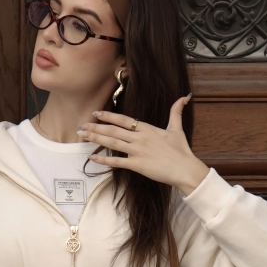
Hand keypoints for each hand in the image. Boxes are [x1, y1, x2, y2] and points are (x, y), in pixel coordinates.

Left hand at [77, 95, 209, 195]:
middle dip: (96, 128)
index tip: (96, 113)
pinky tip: (92, 158)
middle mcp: (140, 138)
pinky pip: (117, 162)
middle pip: (113, 131)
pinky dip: (104, 161)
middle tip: (81, 126)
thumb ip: (176, 111)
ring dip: (96, 139)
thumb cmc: (181, 151)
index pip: (124, 120)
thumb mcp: (177, 128)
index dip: (109, 116)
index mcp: (147, 129)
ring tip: (83, 136)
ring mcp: (137, 151)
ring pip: (112, 143)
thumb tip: (185, 96)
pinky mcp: (137, 165)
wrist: (185, 169)